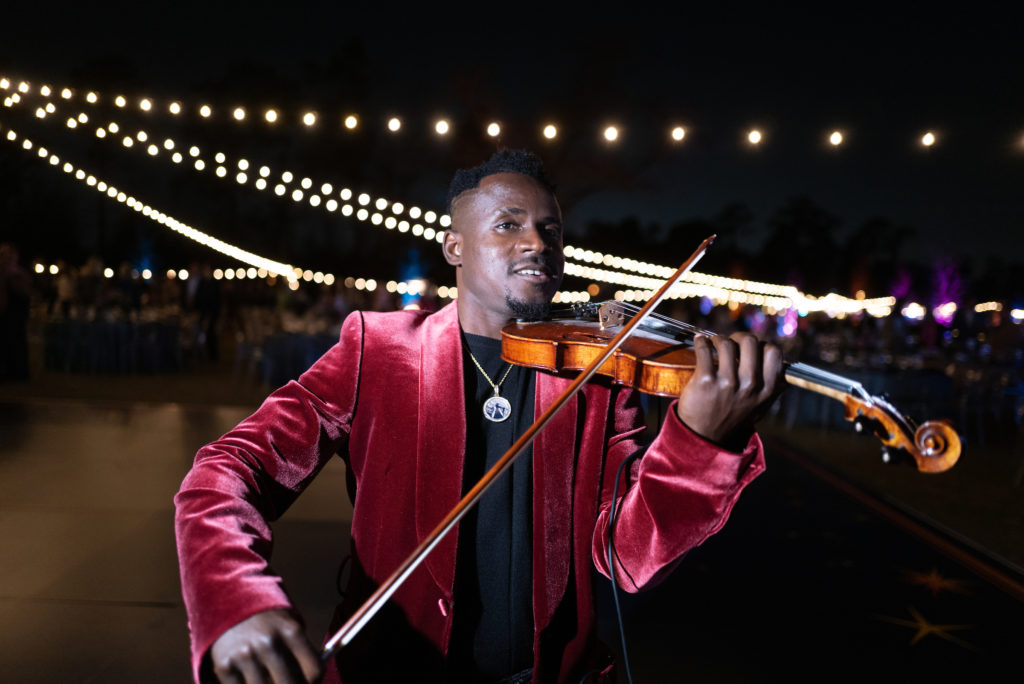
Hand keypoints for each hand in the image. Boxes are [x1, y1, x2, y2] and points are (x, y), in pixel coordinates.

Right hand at [207, 609, 322, 682]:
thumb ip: (300, 651)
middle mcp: (269, 643)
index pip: (314, 670)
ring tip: (269, 678)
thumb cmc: (267, 619)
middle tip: (288, 681)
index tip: (310, 682)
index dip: (315, 681)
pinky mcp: (225, 666)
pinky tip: (251, 679)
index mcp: (291, 631)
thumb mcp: (289, 624)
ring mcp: (245, 655)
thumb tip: (311, 682)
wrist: (229, 601)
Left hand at [675, 332, 783, 448]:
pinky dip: (701, 342)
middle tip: (731, 341)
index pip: (773, 352)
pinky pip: (705, 349)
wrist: (706, 436)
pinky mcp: (706, 381)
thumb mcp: (761, 406)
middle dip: (739, 337)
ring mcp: (728, 383)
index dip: (761, 344)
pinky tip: (700, 343)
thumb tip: (784, 366)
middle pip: (750, 342)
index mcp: (767, 389)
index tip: (750, 348)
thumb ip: (774, 387)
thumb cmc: (733, 417)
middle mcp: (750, 385)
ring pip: (726, 343)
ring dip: (718, 339)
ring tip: (714, 344)